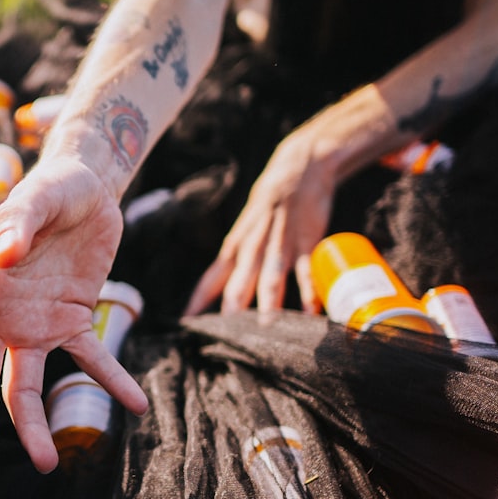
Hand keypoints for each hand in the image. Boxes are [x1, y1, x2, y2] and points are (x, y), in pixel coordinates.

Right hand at [0, 160, 148, 483]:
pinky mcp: (73, 322)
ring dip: (34, 426)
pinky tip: (135, 404)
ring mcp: (34, 325)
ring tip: (49, 464)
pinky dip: (112, 381)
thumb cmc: (52, 189)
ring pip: (24, 389)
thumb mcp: (38, 197)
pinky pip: (90, 360)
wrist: (89, 188)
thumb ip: (18, 224)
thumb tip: (2, 259)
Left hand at [184, 127, 336, 315]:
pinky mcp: (306, 237)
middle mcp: (253, 245)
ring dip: (269, 299)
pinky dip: (309, 289)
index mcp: (236, 245)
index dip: (199, 299)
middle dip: (232, 305)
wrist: (298, 167)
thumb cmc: (268, 207)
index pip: (212, 277)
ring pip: (271, 273)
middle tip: (226, 331)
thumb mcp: (246, 231)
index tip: (187, 321)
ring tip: (267, 324)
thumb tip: (221, 290)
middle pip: (239, 279)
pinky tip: (310, 309)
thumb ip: (236, 260)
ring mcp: (280, 241)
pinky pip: (307, 267)